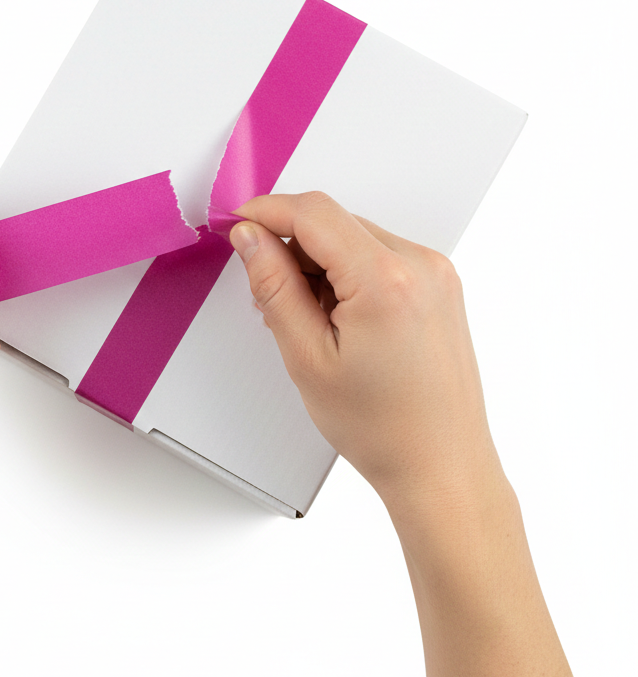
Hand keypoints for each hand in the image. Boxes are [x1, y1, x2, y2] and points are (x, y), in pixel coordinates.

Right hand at [229, 190, 496, 513]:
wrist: (441, 465)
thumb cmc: (382, 427)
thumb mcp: (307, 358)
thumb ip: (274, 287)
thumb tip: (250, 238)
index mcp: (386, 281)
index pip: (313, 213)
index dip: (265, 211)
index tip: (234, 223)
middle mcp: (419, 265)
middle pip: (333, 222)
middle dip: (290, 246)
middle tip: (266, 295)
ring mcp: (435, 272)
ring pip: (353, 237)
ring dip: (318, 262)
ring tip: (309, 321)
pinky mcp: (439, 283)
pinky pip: (378, 254)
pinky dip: (346, 273)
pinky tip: (337, 317)